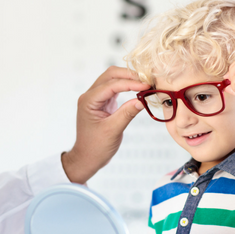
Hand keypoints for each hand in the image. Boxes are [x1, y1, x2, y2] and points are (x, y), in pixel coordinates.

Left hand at [62, 66, 149, 183]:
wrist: (87, 158)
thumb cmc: (95, 147)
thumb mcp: (113, 130)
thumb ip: (127, 113)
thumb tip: (142, 100)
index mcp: (88, 101)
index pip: (111, 84)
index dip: (130, 83)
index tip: (146, 86)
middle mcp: (90, 96)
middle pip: (110, 75)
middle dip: (129, 75)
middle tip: (147, 81)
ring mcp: (96, 98)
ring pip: (113, 79)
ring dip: (128, 79)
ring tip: (144, 84)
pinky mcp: (103, 103)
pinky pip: (115, 89)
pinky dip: (126, 87)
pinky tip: (137, 90)